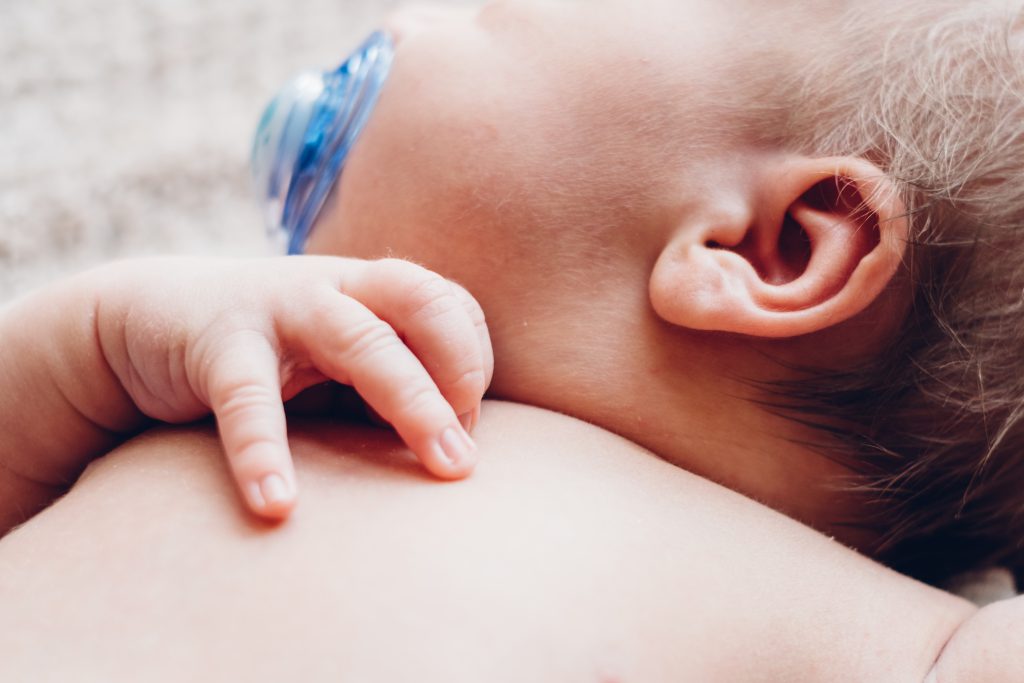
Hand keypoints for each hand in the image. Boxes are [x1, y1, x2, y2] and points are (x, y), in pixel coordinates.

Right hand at [93, 256, 492, 519]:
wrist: (149, 322)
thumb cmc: (268, 357)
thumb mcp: (336, 363)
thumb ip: (388, 390)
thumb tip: (453, 449)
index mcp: (370, 289)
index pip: (451, 305)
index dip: (473, 363)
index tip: (466, 426)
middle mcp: (336, 287)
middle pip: (423, 305)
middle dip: (462, 375)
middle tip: (466, 456)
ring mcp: (279, 307)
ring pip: (361, 342)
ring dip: (413, 403)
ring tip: (443, 465)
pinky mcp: (219, 344)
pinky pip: (248, 399)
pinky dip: (263, 453)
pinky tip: (277, 505)